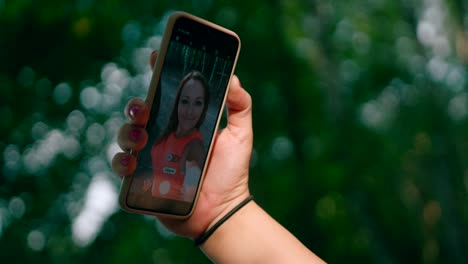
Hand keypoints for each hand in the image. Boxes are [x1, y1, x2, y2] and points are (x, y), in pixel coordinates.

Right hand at [112, 51, 252, 237]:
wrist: (223, 210)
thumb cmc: (231, 173)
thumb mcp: (240, 136)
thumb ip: (240, 107)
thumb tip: (234, 78)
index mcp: (182, 123)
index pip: (165, 94)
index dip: (158, 74)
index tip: (156, 57)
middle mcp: (163, 137)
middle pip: (139, 114)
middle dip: (136, 105)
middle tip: (144, 108)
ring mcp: (151, 158)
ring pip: (126, 137)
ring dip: (127, 133)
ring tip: (141, 138)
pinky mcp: (142, 181)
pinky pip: (123, 168)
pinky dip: (122, 162)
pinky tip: (132, 162)